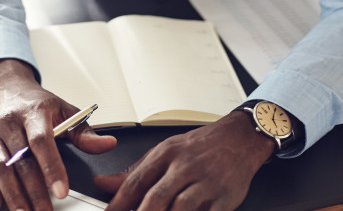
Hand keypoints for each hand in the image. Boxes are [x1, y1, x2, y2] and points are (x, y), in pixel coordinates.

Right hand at [0, 59, 116, 210]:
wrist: (4, 87)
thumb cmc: (35, 102)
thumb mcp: (63, 109)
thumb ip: (84, 132)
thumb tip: (108, 144)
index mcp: (33, 112)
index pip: (42, 141)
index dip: (52, 166)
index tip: (61, 190)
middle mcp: (10, 122)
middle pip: (21, 160)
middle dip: (34, 190)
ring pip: (1, 168)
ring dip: (13, 195)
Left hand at [95, 110, 274, 210]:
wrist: (238, 139)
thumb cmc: (199, 147)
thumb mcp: (165, 151)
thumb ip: (136, 172)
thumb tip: (104, 184)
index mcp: (166, 154)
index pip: (136, 181)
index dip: (118, 204)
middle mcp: (185, 167)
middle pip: (156, 197)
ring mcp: (206, 184)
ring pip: (181, 209)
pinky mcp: (224, 200)